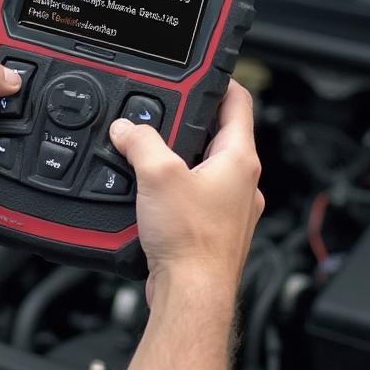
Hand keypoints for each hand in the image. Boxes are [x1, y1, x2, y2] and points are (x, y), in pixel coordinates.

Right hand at [108, 81, 263, 298]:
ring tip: (151, 157)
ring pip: (204, 169)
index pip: (239, 103)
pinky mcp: (211, 231)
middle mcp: (242, 183)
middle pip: (218, 136)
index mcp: (239, 160)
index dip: (221, 81)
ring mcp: (229, 209)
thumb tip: (128, 129)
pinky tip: (150, 197)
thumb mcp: (157, 175)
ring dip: (179, 160)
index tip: (205, 73)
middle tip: (164, 116)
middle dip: (189, 124)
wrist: (191, 296)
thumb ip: (140, 142)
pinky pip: (193, 198)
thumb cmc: (191, 242)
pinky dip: (174, 191)